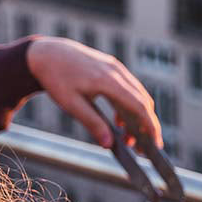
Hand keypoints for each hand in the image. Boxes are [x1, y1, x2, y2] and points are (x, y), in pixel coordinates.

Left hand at [26, 37, 161, 148]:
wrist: (46, 53)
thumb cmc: (56, 78)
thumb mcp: (70, 104)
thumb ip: (91, 123)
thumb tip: (109, 144)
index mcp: (107, 80)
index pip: (138, 105)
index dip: (150, 126)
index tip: (154, 144)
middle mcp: (116, 71)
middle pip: (143, 101)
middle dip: (146, 126)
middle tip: (142, 148)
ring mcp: (115, 67)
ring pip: (137, 94)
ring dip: (138, 117)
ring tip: (129, 139)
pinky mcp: (112, 67)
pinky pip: (129, 88)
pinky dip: (130, 105)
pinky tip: (120, 121)